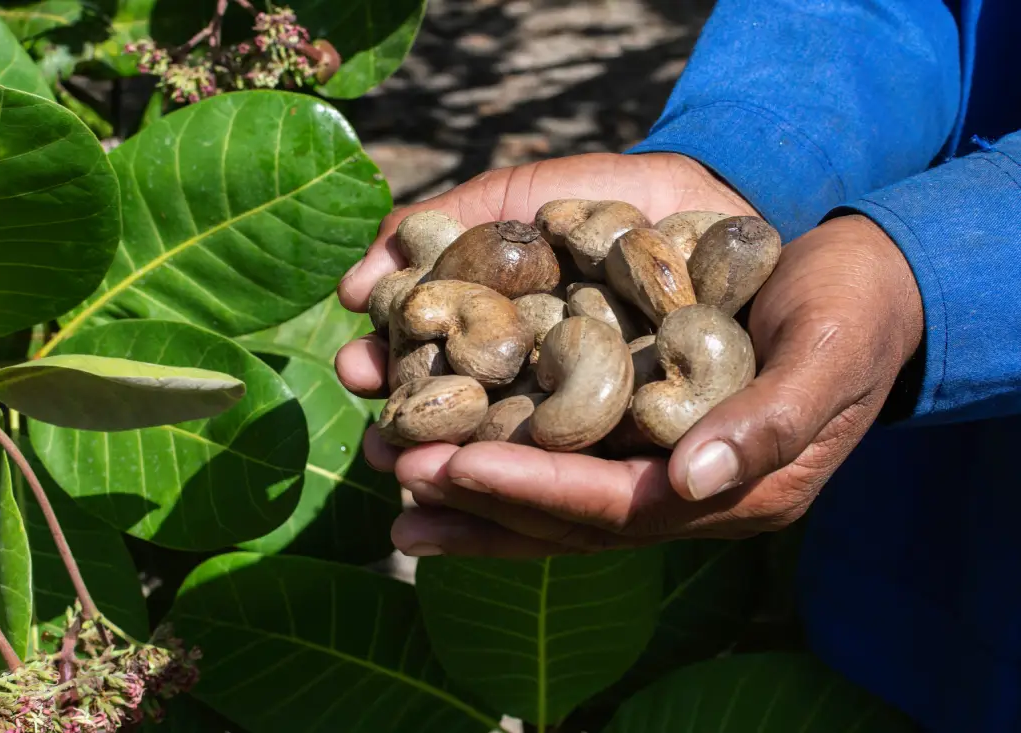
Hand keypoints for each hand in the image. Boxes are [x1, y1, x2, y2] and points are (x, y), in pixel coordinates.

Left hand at [337, 154, 921, 556]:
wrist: (865, 289)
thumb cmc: (854, 313)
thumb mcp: (830, 353)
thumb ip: (773, 422)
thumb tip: (692, 484)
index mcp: (738, 489)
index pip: (616, 505)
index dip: (532, 491)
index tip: (451, 467)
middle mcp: (690, 496)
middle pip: (569, 518)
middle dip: (480, 501)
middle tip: (395, 478)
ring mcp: (666, 472)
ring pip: (555, 501)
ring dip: (475, 498)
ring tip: (395, 486)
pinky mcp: (645, 438)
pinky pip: (563, 459)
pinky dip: (503, 458)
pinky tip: (447, 450)